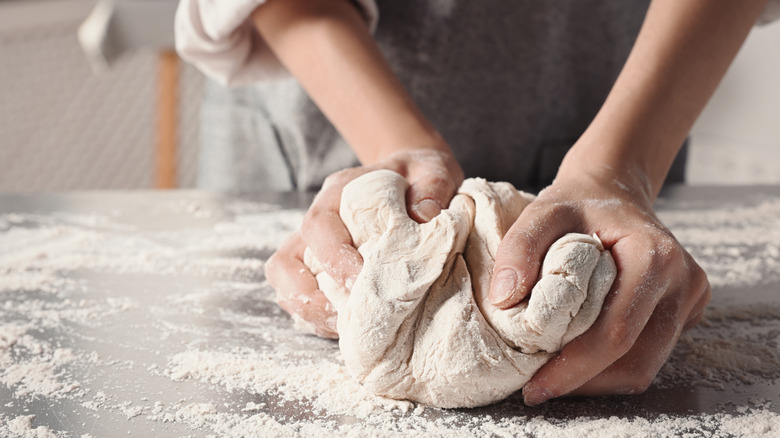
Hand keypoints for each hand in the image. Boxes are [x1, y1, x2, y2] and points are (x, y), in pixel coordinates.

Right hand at [266, 148, 463, 337]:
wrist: (413, 178)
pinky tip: (347, 329)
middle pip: (287, 260)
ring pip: (285, 283)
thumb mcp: (433, 171)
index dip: (334, 258)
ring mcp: (314, 245)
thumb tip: (425, 217)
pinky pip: (300, 297)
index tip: (362, 284)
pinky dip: (316, 317)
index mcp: (340, 192)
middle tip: (347, 319)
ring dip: (309, 311)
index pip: (319, 225)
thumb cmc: (420, 176)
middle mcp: (320, 219)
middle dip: (309, 297)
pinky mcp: (320, 268)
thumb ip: (432, 188)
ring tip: (346, 330)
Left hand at [487, 165, 710, 404]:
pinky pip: (649, 356)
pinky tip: (579, 359)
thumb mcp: (542, 212)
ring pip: (645, 367)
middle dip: (584, 382)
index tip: (536, 386)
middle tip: (539, 387)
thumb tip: (504, 298)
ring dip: (597, 381)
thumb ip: (520, 247)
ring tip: (554, 376)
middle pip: (636, 360)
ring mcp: (690, 299)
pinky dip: (611, 367)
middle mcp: (684, 281)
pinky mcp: (687, 311)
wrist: (613, 191)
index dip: (575, 367)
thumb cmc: (577, 203)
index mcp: (655, 256)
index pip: (617, 332)